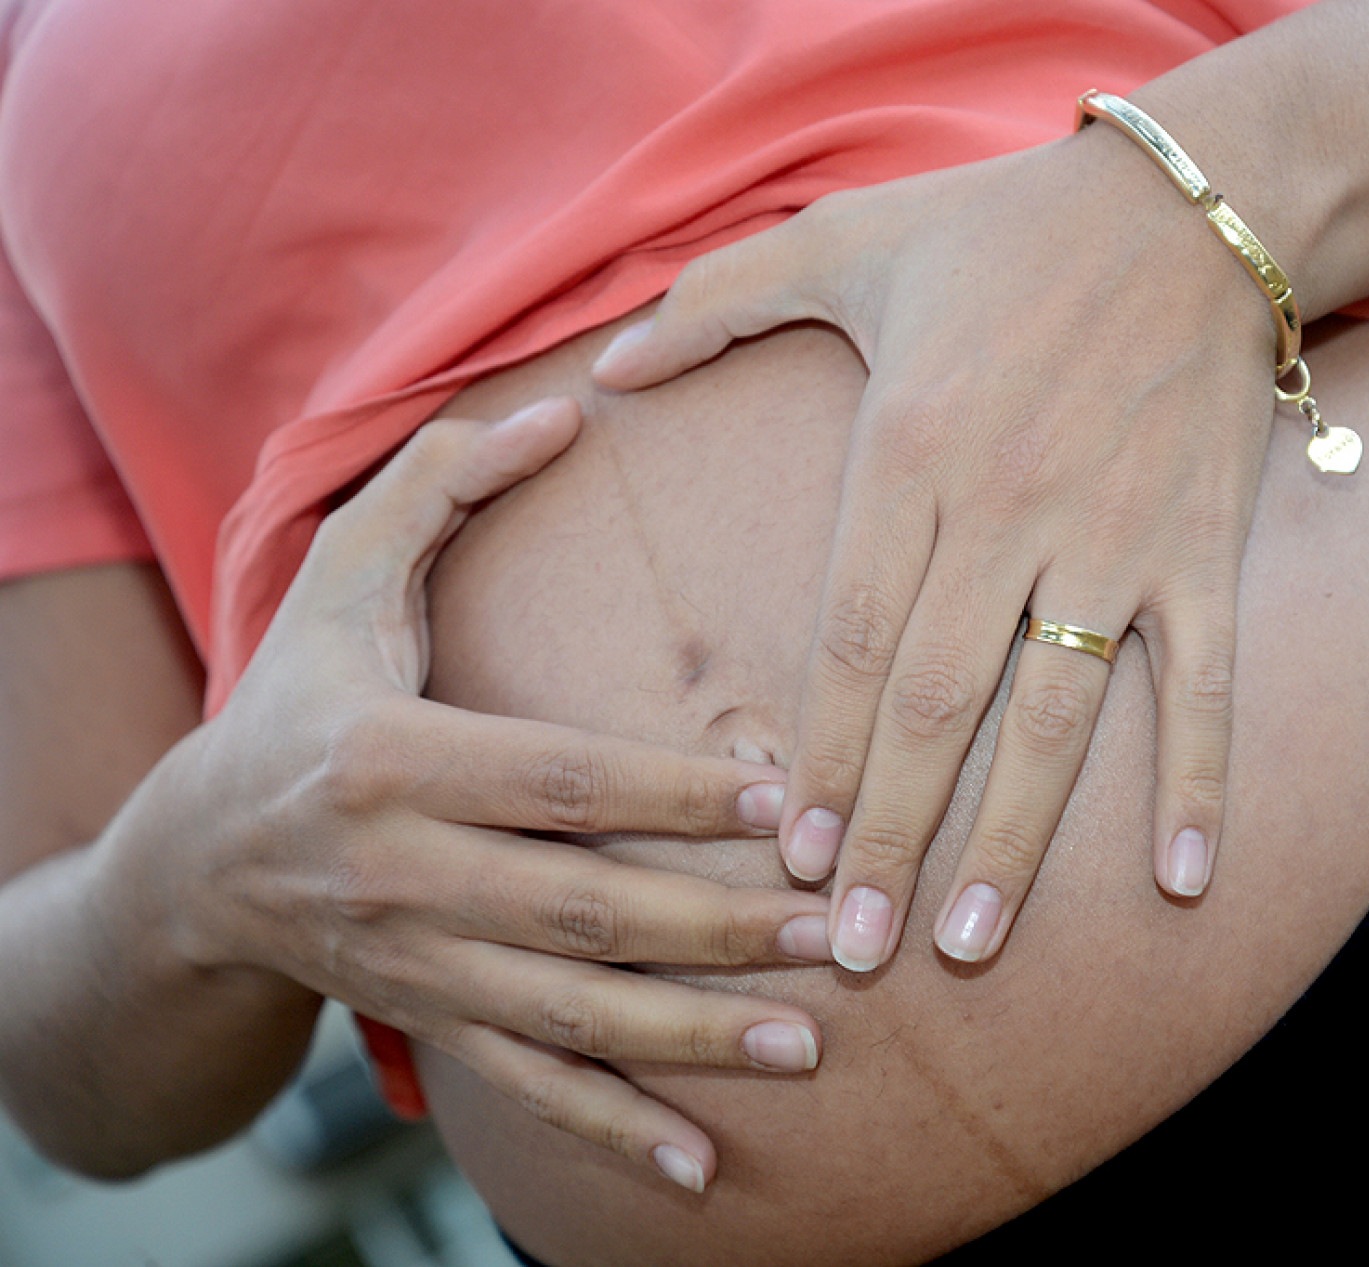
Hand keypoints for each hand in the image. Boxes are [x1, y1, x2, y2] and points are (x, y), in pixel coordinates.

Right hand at [131, 399, 828, 1187]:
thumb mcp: (341, 576)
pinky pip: (527, 1086)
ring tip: (805, 1046)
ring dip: (688, 1040)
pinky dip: (611, 1132)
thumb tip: (563, 409)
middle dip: (708, 928)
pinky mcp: (428, 1020)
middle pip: (577, 910)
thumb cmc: (298, 696)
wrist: (195, 859)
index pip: (555, 780)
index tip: (778, 801)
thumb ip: (444, 486)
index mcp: (392, 759)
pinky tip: (700, 1165)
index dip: (664, 795)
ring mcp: (416, 964)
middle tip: (828, 930)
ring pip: (567, 1015)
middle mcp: (401, 874)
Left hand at [593, 125, 1279, 970]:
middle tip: (849, 949)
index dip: (819, 757)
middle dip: (888, 836)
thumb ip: (716, 305)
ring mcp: (1114, 537)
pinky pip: (1202, 682)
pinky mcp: (1202, 545)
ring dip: (1014, 840)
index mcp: (911, 450)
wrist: (1192, 203)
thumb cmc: (1000, 225)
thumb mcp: (842, 237)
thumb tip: (609, 373)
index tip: (786, 857)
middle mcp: (1008, 510)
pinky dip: (1196, 779)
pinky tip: (1183, 880)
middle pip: (935, 706)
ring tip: (971, 945)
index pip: (850, 641)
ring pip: (1056, 717)